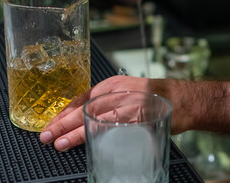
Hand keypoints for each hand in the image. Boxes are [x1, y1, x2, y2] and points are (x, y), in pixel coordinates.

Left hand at [40, 76, 196, 150]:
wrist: (182, 99)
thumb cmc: (154, 97)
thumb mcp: (126, 93)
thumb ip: (107, 105)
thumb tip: (85, 119)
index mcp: (112, 85)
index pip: (81, 99)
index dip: (64, 113)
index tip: (52, 124)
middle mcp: (118, 92)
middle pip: (85, 108)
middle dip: (64, 124)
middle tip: (48, 136)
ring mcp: (128, 104)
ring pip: (97, 119)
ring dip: (77, 133)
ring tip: (61, 143)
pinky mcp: (139, 117)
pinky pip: (116, 127)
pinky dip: (101, 136)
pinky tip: (90, 143)